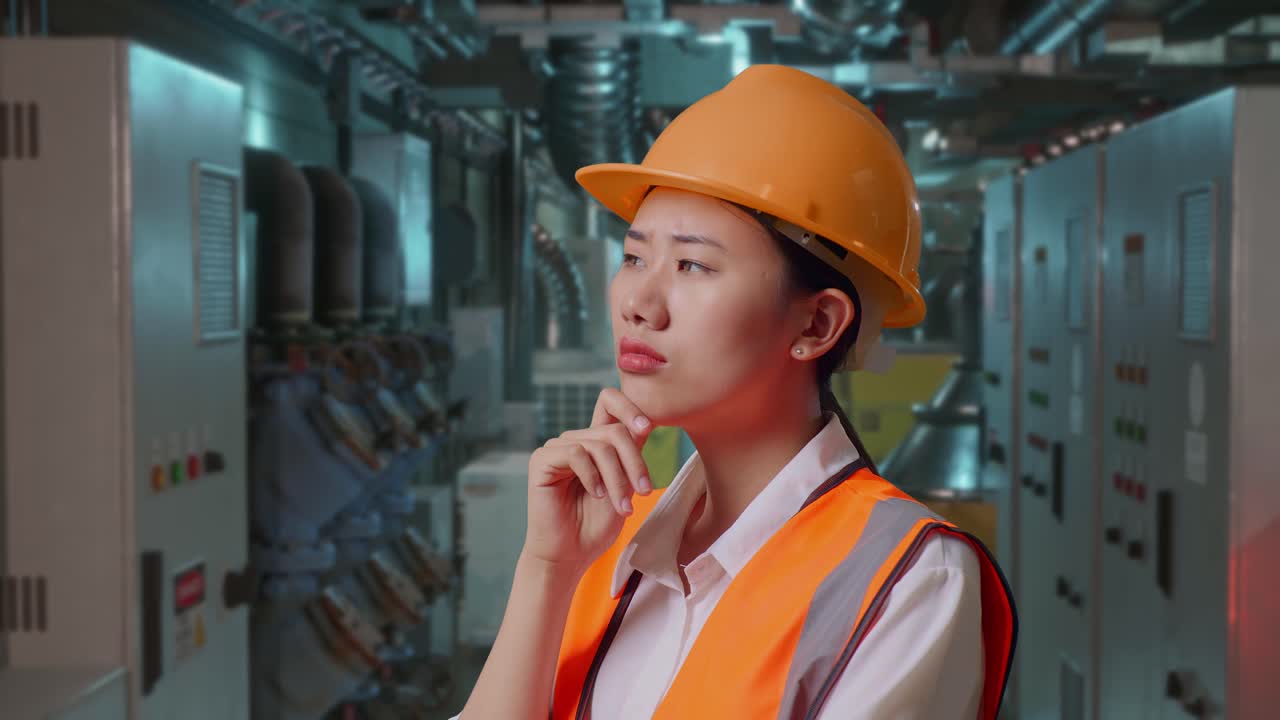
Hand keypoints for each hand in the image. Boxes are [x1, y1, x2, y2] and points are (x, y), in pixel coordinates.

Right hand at [523, 388, 654, 577]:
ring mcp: (557, 448)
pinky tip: (596, 495)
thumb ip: (630, 454)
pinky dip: (592, 476)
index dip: (630, 406)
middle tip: (644, 492)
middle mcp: (575, 440)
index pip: (609, 401)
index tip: (647, 428)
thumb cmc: (596, 525)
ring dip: (617, 478)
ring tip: (623, 507)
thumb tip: (646, 422)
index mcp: (595, 442)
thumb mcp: (624, 485)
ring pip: (599, 445)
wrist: (570, 555)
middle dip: (635, 462)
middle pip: (614, 430)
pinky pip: (576, 453)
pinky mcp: (542, 460)